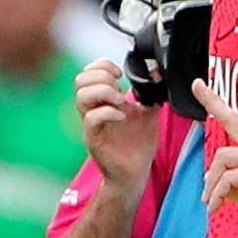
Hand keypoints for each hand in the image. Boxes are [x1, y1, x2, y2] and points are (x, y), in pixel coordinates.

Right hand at [74, 60, 160, 196]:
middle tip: (120, 88)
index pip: (88, 73)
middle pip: (80, 80)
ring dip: (104, 92)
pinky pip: (91, 118)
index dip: (102, 66)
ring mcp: (90, 125)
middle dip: (102, 77)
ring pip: (81, 96)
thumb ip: (150, 92)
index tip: (121, 74)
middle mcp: (91, 110)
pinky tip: (123, 117)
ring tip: (121, 102)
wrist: (135, 171)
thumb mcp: (148, 112)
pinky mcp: (93, 139)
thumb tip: (156, 74)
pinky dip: (108, 112)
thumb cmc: (138, 144)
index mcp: (101, 101)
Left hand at [193, 80, 237, 235]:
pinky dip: (217, 195)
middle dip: (209, 162)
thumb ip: (235, 187)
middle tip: (205, 195)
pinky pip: (227, 179)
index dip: (214, 101)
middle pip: (225, 140)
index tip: (197, 85)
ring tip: (212, 204)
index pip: (235, 120)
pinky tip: (217, 207)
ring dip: (211, 185)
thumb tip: (213, 183)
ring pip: (222, 158)